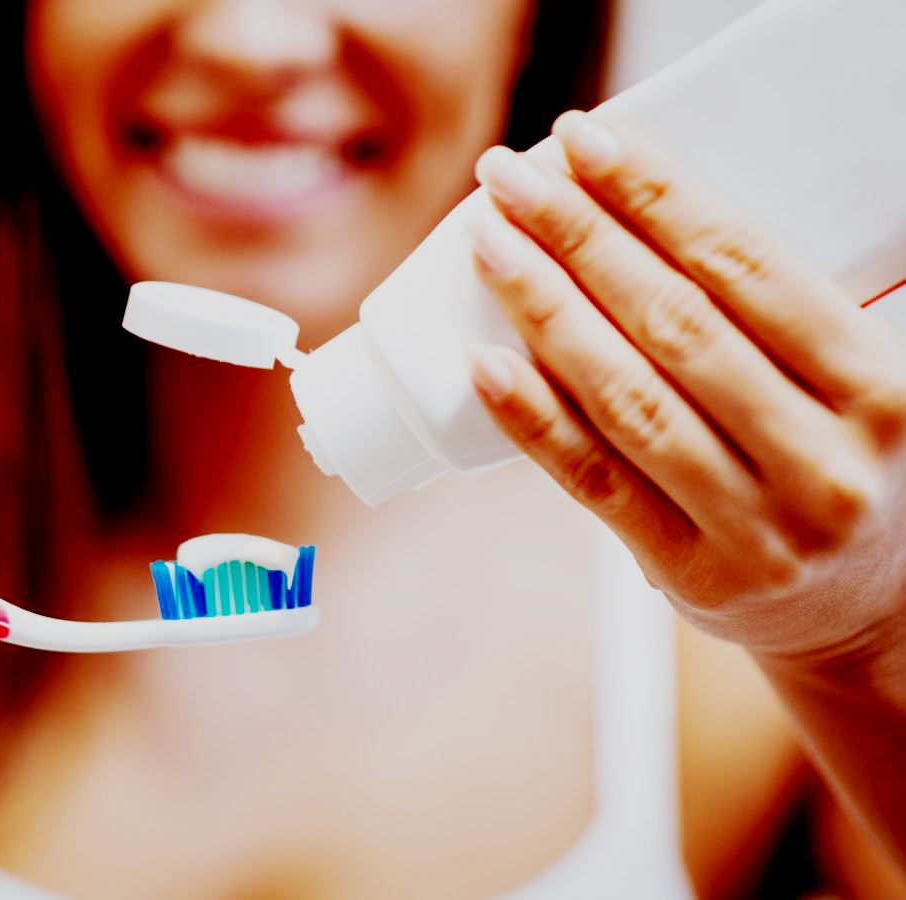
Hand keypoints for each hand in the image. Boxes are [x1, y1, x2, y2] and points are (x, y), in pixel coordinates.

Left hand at [466, 112, 905, 664]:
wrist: (866, 610)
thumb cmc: (843, 463)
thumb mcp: (852, 386)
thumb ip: (775, 320)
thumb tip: (634, 212)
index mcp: (880, 388)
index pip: (749, 267)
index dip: (658, 196)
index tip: (584, 141)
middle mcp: (824, 460)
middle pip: (675, 324)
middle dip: (578, 237)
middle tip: (507, 177)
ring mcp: (757, 528)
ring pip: (628, 399)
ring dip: (543, 310)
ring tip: (487, 244)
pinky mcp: (690, 573)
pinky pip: (596, 481)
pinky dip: (533, 418)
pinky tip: (482, 361)